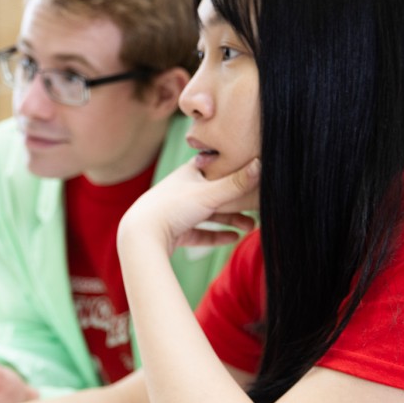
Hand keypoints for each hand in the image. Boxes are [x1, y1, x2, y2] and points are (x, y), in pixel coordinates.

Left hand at [119, 158, 258, 256]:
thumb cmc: (172, 208)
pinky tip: (234, 239)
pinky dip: (217, 235)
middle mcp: (183, 190)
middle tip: (258, 209)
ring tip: (250, 227)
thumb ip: (236, 183)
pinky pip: (200, 233)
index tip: (257, 176)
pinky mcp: (175, 232)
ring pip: (210, 214)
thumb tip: (263, 163)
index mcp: (189, 173)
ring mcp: (178, 212)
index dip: (236, 170)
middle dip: (238, 202)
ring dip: (231, 220)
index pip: (218, 167)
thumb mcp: (209, 194)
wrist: (140, 236)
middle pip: (216, 193)